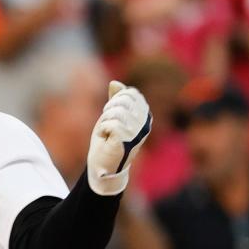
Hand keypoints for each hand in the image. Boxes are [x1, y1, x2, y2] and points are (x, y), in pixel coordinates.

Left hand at [87, 80, 151, 195]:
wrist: (103, 165)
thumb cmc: (108, 141)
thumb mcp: (111, 116)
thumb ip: (115, 100)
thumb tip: (115, 83)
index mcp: (145, 115)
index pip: (131, 94)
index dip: (116, 101)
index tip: (113, 116)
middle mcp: (145, 122)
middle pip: (123, 100)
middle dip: (109, 110)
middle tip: (109, 126)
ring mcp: (138, 131)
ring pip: (115, 111)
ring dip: (105, 122)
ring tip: (107, 134)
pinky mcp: (128, 139)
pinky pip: (110, 123)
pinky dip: (102, 130)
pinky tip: (106, 139)